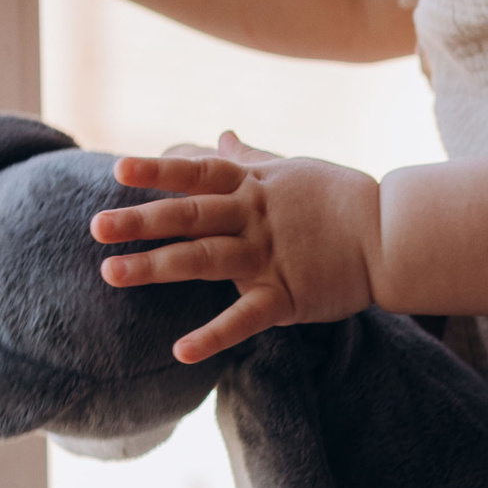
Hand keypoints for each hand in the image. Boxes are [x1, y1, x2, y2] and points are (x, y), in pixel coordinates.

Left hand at [91, 136, 379, 359]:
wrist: (393, 234)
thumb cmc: (341, 199)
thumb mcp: (293, 170)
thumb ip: (250, 159)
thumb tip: (221, 137)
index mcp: (254, 186)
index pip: (198, 173)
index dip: (158, 172)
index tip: (117, 171)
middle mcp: (254, 218)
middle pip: (189, 216)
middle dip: (140, 221)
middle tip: (95, 227)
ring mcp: (268, 257)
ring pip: (203, 260)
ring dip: (155, 268)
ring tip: (110, 274)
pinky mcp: (287, 296)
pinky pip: (244, 318)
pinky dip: (213, 336)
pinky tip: (180, 351)